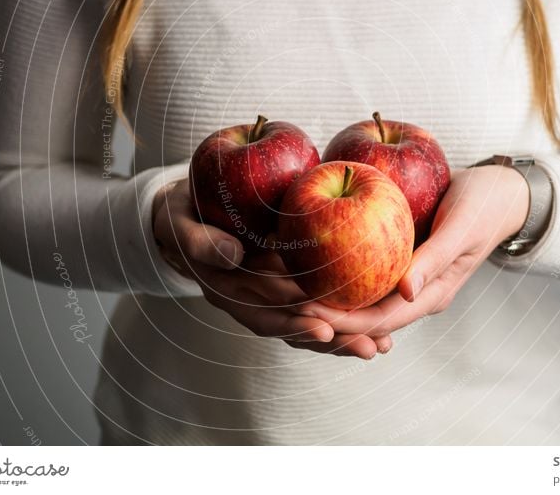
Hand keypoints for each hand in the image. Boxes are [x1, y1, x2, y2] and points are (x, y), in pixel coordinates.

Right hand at [152, 179, 391, 358]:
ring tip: (378, 346)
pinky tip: (371, 320)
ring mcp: (262, 297)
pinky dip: (338, 316)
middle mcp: (246, 301)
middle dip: (331, 339)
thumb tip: (234, 256)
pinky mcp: (277, 287)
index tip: (324, 329)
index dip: (291, 323)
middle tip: (369, 346)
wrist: (183, 213)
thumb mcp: (180, 221)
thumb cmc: (181, 212)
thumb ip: (201, 241)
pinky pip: (308, 306)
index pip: (261, 313)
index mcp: (223, 289)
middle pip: (291, 327)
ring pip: (303, 322)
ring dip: (341, 337)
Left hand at [295, 165, 529, 339]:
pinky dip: (335, 269)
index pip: (379, 321)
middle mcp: (413, 293)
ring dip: (324, 296)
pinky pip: (360, 271)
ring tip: (284, 287)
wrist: (496, 191)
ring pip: (357, 297)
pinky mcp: (394, 257)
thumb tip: (405, 292)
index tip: (305, 314)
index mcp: (430, 295)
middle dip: (324, 315)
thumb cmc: (482, 205)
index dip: (342, 322)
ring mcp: (402, 277)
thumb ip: (435, 258)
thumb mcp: (462, 227)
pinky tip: (306, 258)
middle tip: (281, 303)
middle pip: (361, 316)